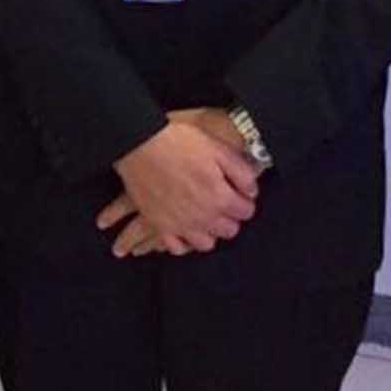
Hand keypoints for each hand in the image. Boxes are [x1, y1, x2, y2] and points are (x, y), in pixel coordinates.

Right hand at [105, 115, 257, 255]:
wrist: (140, 143)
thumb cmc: (178, 142)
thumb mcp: (217, 148)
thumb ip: (241, 172)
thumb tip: (251, 191)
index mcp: (220, 197)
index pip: (246, 212)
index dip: (245, 201)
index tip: (239, 193)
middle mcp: (202, 217)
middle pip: (229, 231)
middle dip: (230, 217)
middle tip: (223, 202)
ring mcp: (180, 224)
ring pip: (206, 244)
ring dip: (209, 231)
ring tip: (205, 216)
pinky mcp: (159, 225)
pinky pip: (177, 248)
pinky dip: (183, 242)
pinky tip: (184, 229)